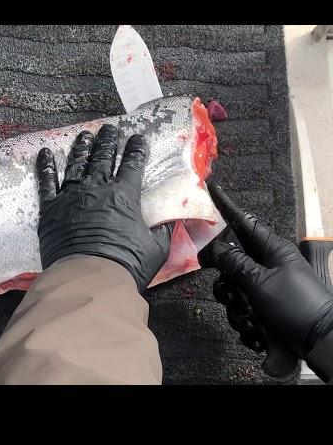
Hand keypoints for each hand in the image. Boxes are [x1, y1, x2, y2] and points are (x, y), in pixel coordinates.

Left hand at [35, 125, 173, 292]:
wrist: (89, 276)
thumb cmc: (125, 264)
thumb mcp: (155, 249)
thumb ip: (162, 233)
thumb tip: (170, 224)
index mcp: (123, 195)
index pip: (132, 164)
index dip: (136, 149)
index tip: (137, 138)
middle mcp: (97, 188)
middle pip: (102, 158)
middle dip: (107, 141)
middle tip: (108, 128)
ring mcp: (71, 196)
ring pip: (76, 165)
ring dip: (81, 148)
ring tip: (84, 136)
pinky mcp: (50, 208)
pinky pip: (46, 183)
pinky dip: (44, 167)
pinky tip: (43, 153)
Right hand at [206, 182, 332, 361]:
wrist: (321, 344)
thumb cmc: (296, 306)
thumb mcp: (260, 282)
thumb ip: (234, 263)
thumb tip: (215, 249)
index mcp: (271, 251)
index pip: (243, 223)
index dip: (226, 207)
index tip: (212, 189)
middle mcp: (268, 267)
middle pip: (230, 264)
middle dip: (226, 284)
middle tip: (231, 295)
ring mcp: (267, 291)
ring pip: (233, 292)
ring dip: (237, 311)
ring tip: (252, 322)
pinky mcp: (266, 312)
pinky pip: (243, 313)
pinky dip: (247, 326)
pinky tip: (258, 335)